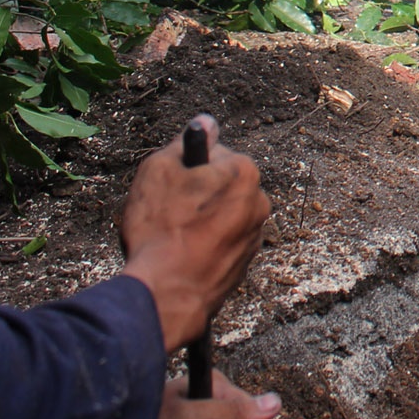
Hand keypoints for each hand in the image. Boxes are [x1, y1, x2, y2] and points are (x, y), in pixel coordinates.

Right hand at [119, 116, 268, 353]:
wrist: (167, 295)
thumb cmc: (161, 229)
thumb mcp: (158, 169)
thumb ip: (185, 142)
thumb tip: (205, 123)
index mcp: (245, 173)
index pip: (212, 154)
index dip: (183, 168)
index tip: (168, 185)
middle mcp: (260, 203)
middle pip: (219, 187)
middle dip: (194, 195)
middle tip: (165, 213)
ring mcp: (254, 238)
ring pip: (219, 217)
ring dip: (198, 222)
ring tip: (170, 239)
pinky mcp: (243, 267)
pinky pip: (218, 245)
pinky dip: (202, 248)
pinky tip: (179, 258)